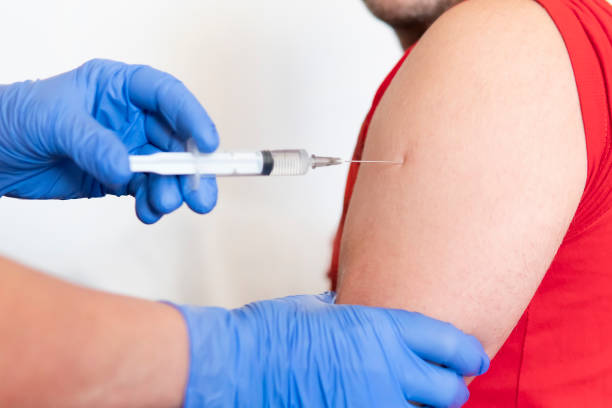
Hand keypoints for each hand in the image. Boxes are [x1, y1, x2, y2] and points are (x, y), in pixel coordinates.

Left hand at [0, 59, 218, 222]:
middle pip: (175, 138)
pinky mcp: (119, 176)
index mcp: (118, 87)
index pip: (166, 96)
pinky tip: (148, 212)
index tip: (208, 144)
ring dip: (172, 189)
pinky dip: (152, 204)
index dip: (192, 117)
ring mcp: (126, 148)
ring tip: (165, 204)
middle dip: (191, 167)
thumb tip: (126, 167)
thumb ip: (93, 142)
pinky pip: (146, 190)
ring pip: (165, 169)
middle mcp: (129, 116)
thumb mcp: (53, 121)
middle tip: (200, 193)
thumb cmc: (14, 117)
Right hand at [174, 293, 488, 406]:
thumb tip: (359, 314)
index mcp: (379, 327)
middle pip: (448, 389)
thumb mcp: (319, 309)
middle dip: (450, 389)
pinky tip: (383, 404)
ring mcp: (372, 403)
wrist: (237, 363)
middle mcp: (385, 367)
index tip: (472, 358)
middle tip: (445, 386)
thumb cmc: (271, 332)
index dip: (467, 352)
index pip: (448, 342)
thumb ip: (351, 315)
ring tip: (408, 398)